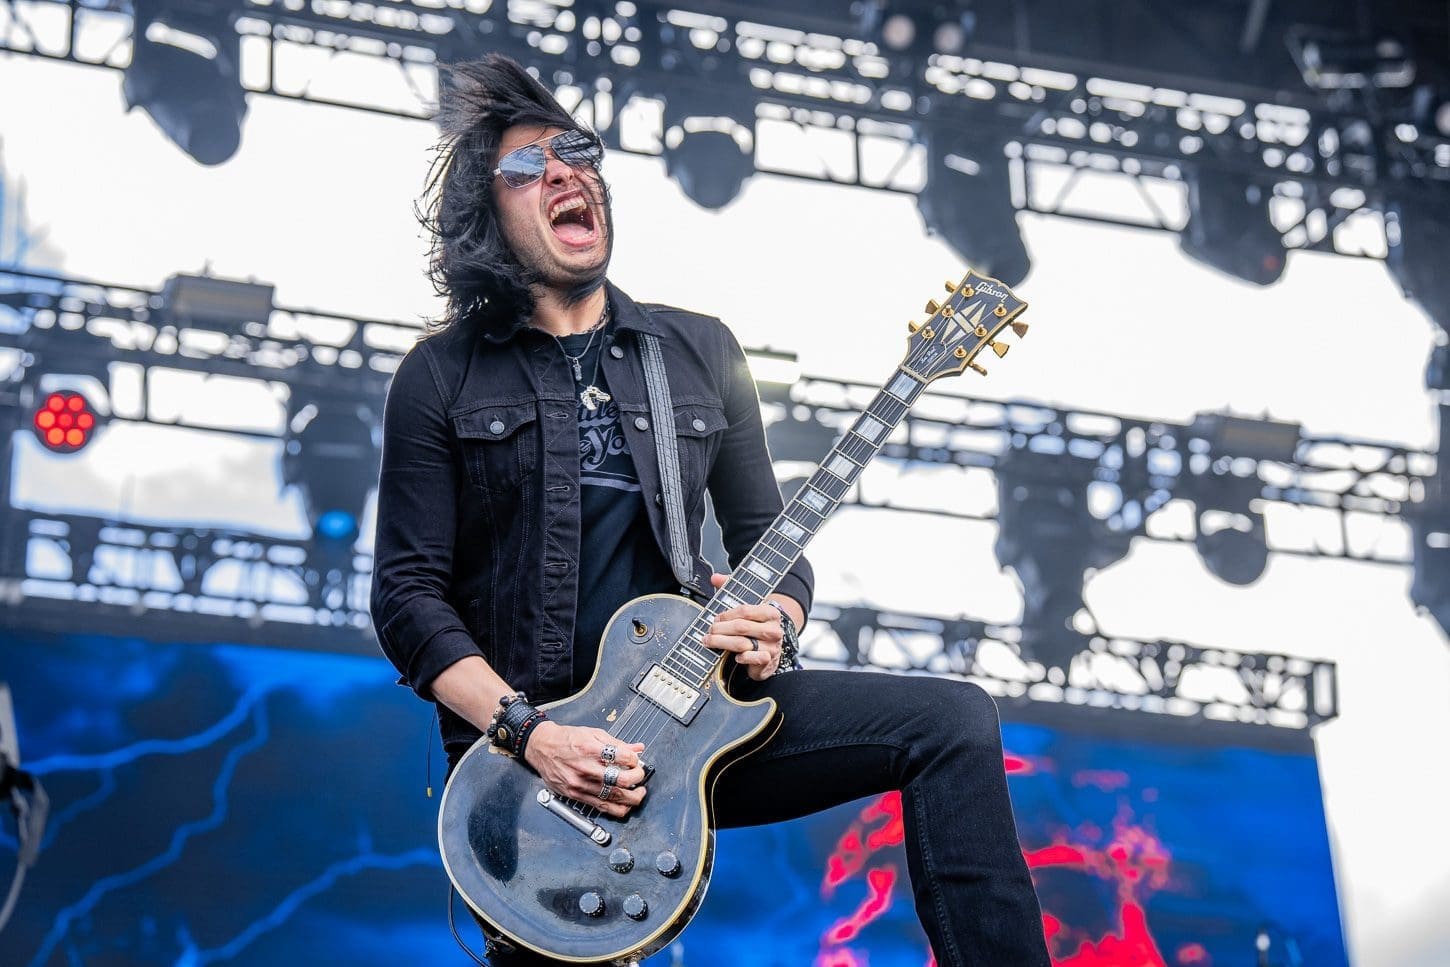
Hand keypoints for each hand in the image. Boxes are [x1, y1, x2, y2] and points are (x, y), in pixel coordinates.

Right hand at [523, 722, 647, 818]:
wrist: (541, 747)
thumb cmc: (565, 739)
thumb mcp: (592, 733)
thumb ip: (616, 743)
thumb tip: (636, 749)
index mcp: (590, 749)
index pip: (622, 758)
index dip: (635, 760)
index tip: (636, 761)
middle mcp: (585, 768)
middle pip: (620, 780)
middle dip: (637, 779)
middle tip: (640, 775)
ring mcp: (580, 784)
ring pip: (613, 797)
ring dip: (632, 797)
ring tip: (639, 792)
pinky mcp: (576, 795)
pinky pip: (601, 807)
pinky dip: (617, 808)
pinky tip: (625, 804)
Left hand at [703, 572, 782, 680]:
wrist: (772, 650)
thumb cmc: (755, 627)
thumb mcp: (746, 608)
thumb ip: (731, 589)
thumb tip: (715, 577)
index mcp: (770, 612)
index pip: (744, 610)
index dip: (726, 615)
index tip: (716, 618)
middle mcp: (773, 629)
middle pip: (741, 627)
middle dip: (720, 630)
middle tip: (708, 632)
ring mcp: (772, 646)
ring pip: (742, 643)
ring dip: (722, 643)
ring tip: (710, 642)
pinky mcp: (769, 661)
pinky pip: (754, 658)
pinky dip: (742, 658)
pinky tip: (735, 656)